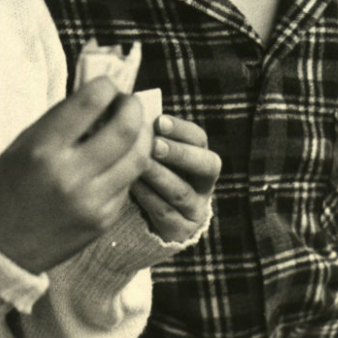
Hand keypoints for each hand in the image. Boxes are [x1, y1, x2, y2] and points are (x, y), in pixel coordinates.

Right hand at [0, 77, 152, 273]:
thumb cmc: (2, 190)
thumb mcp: (22, 145)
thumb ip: (59, 121)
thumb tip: (95, 97)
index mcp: (43, 148)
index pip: (91, 102)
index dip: (106, 85)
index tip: (106, 85)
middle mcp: (70, 174)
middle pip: (126, 127)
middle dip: (132, 106)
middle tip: (127, 102)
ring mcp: (91, 201)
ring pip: (138, 157)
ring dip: (141, 134)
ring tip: (132, 127)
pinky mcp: (103, 221)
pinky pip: (128, 184)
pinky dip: (127, 165)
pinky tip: (117, 159)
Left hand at [131, 114, 220, 242]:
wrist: (151, 214)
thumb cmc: (149, 169)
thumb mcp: (153, 150)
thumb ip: (148, 133)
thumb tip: (130, 108)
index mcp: (199, 155)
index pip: (199, 138)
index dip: (180, 129)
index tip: (158, 121)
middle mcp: (204, 182)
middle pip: (206, 166)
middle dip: (179, 153)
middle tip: (154, 144)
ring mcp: (195, 208)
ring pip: (181, 191)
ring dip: (159, 175)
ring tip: (139, 163)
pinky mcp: (180, 229)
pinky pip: (164, 211)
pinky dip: (147, 196)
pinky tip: (131, 184)